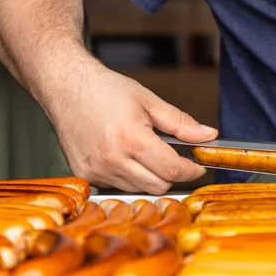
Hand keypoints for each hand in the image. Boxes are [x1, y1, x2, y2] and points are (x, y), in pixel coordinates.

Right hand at [46, 58, 217, 194]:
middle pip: (158, 185)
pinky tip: (125, 158)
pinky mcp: (84, 174)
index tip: (198, 166)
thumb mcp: (148, 101)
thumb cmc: (105, 90)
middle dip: (172, 175)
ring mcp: (96, 170)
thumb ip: (180, 122)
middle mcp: (111, 159)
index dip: (191, 171)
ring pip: (138, 189)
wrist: (66, 87)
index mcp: (131, 138)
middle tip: (176, 160)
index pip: (172, 169)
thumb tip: (209, 136)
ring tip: (145, 153)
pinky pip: (117, 187)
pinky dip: (128, 177)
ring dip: (150, 177)